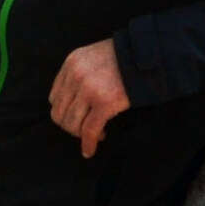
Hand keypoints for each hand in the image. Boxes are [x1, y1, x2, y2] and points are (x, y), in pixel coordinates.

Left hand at [48, 39, 131, 157]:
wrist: (149, 55)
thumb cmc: (125, 58)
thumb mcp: (94, 57)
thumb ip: (80, 74)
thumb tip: (73, 104)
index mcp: (72, 63)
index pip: (55, 98)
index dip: (65, 112)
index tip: (77, 118)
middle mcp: (76, 75)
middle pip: (60, 113)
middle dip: (71, 126)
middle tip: (85, 130)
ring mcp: (89, 89)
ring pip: (72, 124)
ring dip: (80, 134)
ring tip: (96, 134)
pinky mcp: (105, 102)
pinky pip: (89, 131)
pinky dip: (88, 144)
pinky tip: (90, 150)